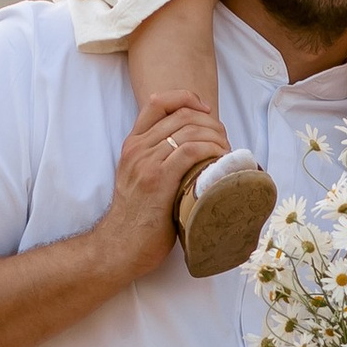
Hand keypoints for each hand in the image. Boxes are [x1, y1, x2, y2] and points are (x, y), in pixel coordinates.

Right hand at [102, 91, 228, 277]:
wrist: (119, 247)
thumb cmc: (138, 219)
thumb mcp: (141, 180)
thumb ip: (159, 161)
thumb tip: (195, 152)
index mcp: (132, 145)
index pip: (158, 101)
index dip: (187, 99)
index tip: (206, 112)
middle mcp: (137, 148)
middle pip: (181, 114)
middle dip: (211, 123)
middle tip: (225, 140)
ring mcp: (146, 162)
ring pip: (190, 130)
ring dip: (216, 137)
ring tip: (226, 152)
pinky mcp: (157, 179)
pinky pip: (191, 150)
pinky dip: (212, 149)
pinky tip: (221, 160)